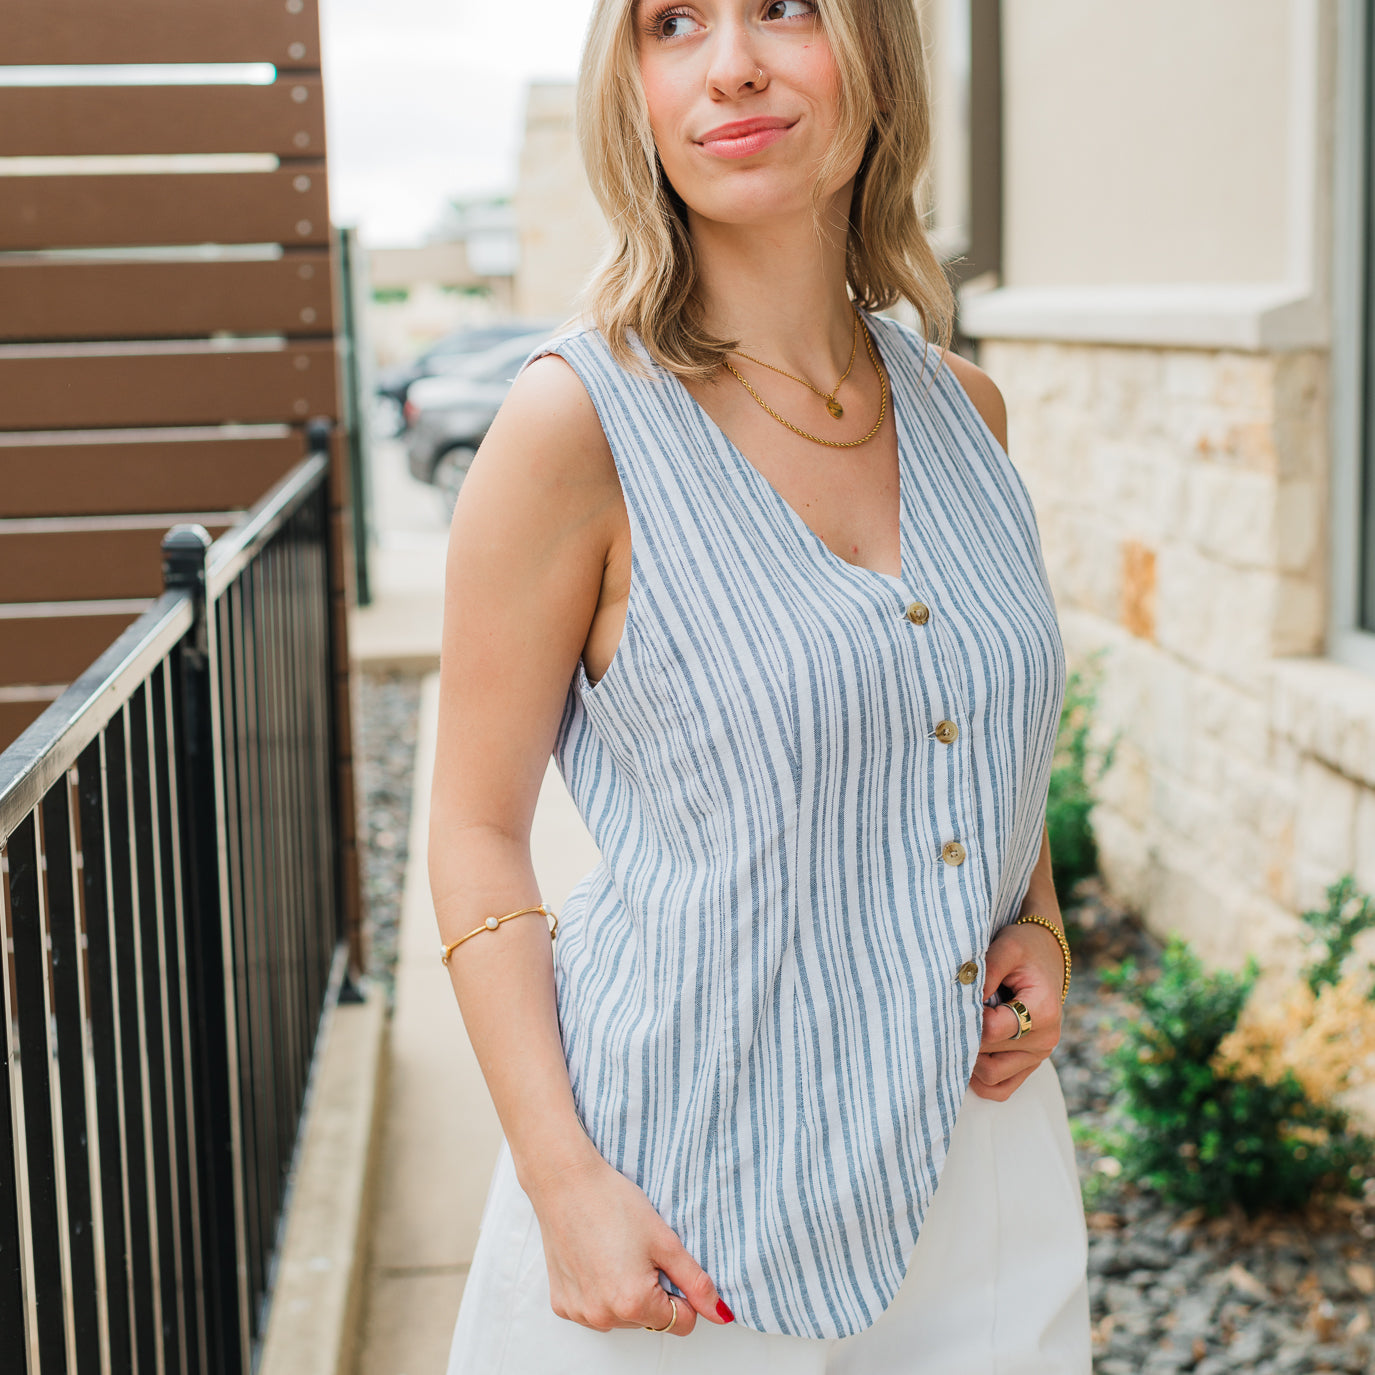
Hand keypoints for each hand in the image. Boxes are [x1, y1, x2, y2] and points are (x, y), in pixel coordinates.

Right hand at [523, 1148, 732, 1335]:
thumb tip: (719, 1314)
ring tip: (616, 1252)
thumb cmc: (613, 1203)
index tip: (666, 1264)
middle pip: (650, 1320)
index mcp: (633, 1304)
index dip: (682, 1293)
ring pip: (622, 1317)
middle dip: (653, 1292)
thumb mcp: (665, 1240)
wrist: (566, 1182)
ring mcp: (580, 1313)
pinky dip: (600, 1291)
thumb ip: (696, 1282)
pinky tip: (596, 1259)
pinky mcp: (562, 1304)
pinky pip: (594, 1310)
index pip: (682, 1323)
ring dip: (626, 1294)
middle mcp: (603, 1317)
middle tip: (638, 1252)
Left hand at [969, 919, 1065, 1101]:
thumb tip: (962, 998)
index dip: (965, 1019)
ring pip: (990, 1077)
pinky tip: (968, 1052)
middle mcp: (1044, 1040)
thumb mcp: (1007, 947)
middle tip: (948, 1015)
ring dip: (969, 1059)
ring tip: (960, 1029)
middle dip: (963, 1038)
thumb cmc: (1025, 949)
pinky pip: (1000, 1089)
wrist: (1046, 956)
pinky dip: (980, 1078)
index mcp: (1042, 1012)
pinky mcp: (1029, 1065)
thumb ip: (985, 971)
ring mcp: (1038, 1056)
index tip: (954, 1000)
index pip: (990, 1031)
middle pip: (986, 1057)